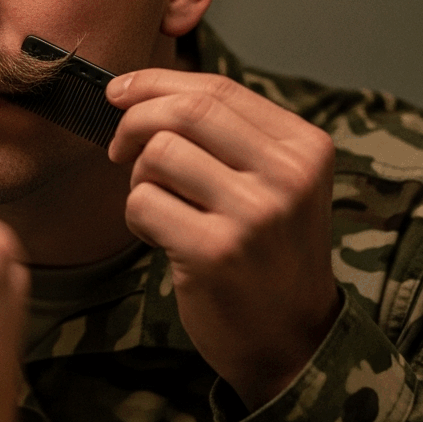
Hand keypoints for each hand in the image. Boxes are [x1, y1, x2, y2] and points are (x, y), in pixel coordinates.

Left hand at [106, 70, 340, 408]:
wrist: (290, 338)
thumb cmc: (267, 253)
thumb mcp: (275, 183)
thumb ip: (227, 135)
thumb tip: (142, 90)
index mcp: (304, 147)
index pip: (217, 89)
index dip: (156, 83)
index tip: (118, 93)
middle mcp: (288, 174)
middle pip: (186, 111)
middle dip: (134, 121)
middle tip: (117, 148)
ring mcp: (255, 214)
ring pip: (159, 154)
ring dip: (138, 178)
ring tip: (157, 205)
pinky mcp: (216, 252)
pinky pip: (143, 203)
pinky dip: (136, 217)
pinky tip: (160, 237)